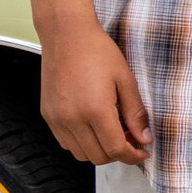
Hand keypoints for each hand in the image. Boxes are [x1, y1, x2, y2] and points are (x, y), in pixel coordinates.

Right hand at [39, 19, 149, 165]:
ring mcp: (56, 119)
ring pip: (80, 154)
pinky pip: (65, 142)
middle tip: (132, 140)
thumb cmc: (96, 51)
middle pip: (98, 157)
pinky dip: (82, 143)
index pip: (116, 149)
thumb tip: (143, 137)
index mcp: (94, 109)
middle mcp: (71, 118)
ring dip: (99, 151)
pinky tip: (94, 128)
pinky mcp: (48, 115)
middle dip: (118, 154)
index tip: (142, 153)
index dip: (133, 156)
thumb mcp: (125, 79)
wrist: (66, 35)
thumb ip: (135, 113)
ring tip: (113, 132)